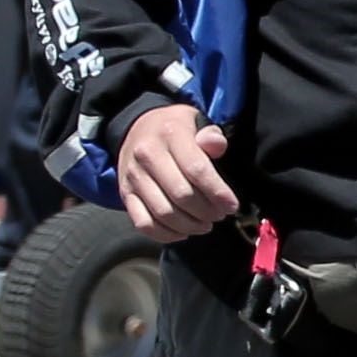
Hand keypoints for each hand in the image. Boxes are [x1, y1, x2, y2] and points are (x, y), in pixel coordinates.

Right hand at [117, 103, 238, 242]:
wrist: (137, 126)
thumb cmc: (175, 129)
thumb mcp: (197, 122)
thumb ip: (212, 134)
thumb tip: (216, 146)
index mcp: (170, 135)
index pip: (196, 170)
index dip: (218, 192)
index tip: (231, 205)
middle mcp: (147, 156)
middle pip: (181, 195)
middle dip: (206, 211)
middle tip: (220, 214)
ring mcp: (133, 177)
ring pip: (163, 213)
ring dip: (190, 225)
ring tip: (206, 224)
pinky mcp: (125, 194)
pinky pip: (143, 223)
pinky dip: (165, 234)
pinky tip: (183, 232)